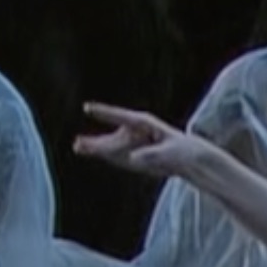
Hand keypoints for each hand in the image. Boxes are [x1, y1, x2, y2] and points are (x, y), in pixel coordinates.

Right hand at [74, 103, 220, 183]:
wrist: (189, 159)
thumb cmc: (183, 151)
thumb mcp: (170, 153)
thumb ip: (151, 155)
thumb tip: (133, 159)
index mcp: (145, 123)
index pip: (122, 117)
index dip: (105, 113)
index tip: (88, 107)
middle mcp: (135, 132)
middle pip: (113, 137)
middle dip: (97, 141)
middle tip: (78, 143)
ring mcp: (132, 143)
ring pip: (111, 146)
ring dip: (95, 147)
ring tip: (77, 146)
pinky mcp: (132, 156)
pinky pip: (115, 156)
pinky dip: (104, 154)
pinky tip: (86, 149)